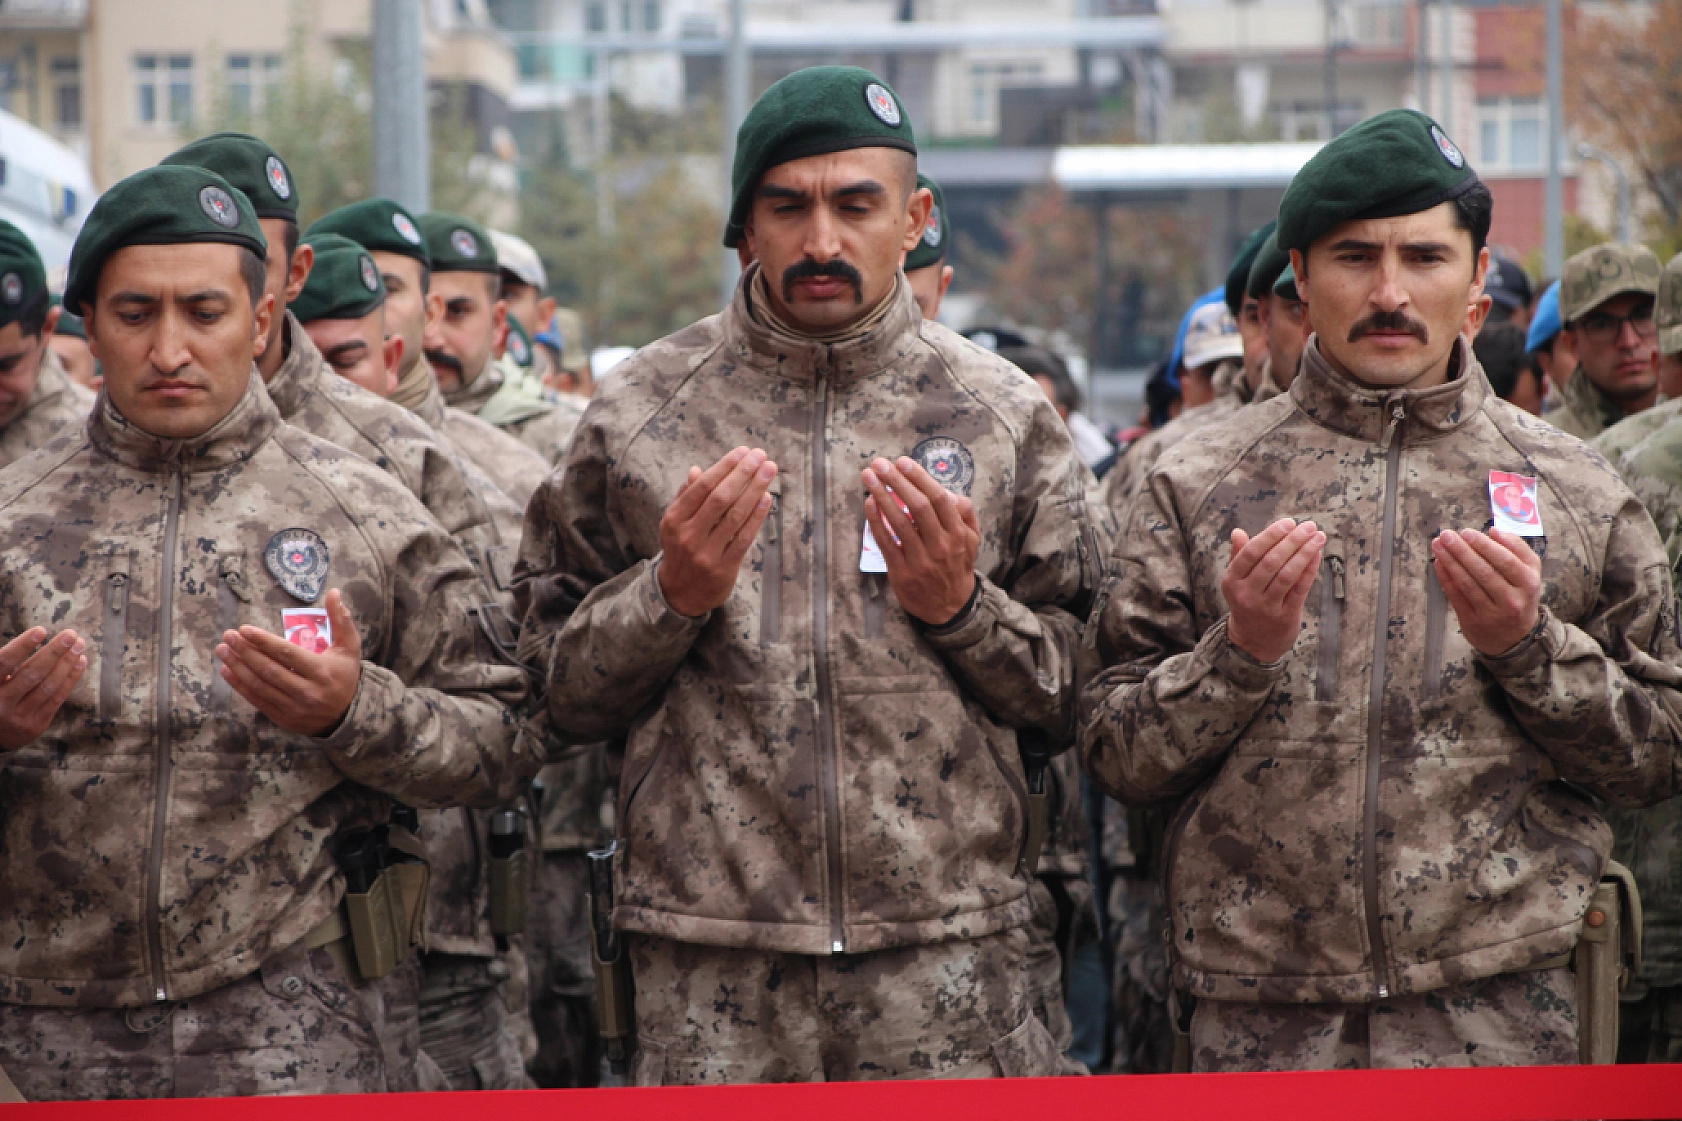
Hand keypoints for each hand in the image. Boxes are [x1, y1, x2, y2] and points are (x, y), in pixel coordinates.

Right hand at [0, 628, 86, 749]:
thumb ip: (4, 662)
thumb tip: (33, 635)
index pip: (4, 663)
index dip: (22, 646)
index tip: (41, 630)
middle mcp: (1, 703)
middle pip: (32, 674)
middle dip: (54, 652)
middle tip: (71, 634)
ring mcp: (19, 716)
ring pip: (48, 686)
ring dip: (67, 663)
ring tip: (79, 644)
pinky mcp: (36, 725)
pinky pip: (57, 698)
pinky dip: (70, 678)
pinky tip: (80, 661)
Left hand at [217, 589, 363, 735]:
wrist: (348, 714)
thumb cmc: (346, 675)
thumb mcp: (349, 647)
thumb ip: (341, 619)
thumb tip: (334, 592)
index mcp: (322, 671)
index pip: (287, 654)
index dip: (264, 641)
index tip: (245, 629)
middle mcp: (307, 691)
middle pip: (269, 669)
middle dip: (245, 651)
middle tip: (229, 636)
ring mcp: (294, 707)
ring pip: (260, 685)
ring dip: (238, 666)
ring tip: (223, 650)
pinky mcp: (283, 718)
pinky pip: (257, 700)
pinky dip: (239, 685)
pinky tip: (227, 671)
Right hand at [657, 447, 779, 617]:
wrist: (679, 593)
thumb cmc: (681, 549)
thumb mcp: (675, 523)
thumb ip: (686, 497)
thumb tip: (697, 470)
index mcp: (674, 519)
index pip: (702, 487)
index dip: (724, 467)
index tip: (743, 451)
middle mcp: (688, 535)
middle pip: (720, 498)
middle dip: (743, 473)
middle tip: (761, 456)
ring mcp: (706, 553)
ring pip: (735, 516)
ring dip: (755, 490)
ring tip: (769, 471)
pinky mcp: (724, 569)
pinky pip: (744, 538)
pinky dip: (757, 516)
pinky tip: (766, 498)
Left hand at [861, 456, 981, 625]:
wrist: (950, 607)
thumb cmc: (956, 566)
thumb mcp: (971, 540)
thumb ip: (964, 513)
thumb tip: (949, 491)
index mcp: (958, 534)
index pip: (939, 499)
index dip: (920, 478)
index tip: (903, 462)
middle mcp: (941, 546)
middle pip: (918, 507)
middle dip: (897, 481)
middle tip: (880, 463)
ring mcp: (921, 560)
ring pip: (899, 522)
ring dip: (881, 496)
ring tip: (868, 477)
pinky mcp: (902, 572)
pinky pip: (886, 542)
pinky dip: (876, 521)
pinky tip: (869, 503)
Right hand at [1222, 518, 1324, 663]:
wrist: (1252, 643)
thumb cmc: (1247, 602)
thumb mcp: (1237, 581)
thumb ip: (1238, 556)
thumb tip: (1237, 532)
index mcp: (1231, 581)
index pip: (1251, 552)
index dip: (1271, 535)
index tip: (1289, 522)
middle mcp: (1245, 594)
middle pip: (1271, 561)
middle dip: (1292, 540)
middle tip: (1309, 525)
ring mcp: (1265, 607)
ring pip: (1287, 575)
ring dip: (1305, 553)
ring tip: (1318, 537)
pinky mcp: (1284, 617)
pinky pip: (1299, 589)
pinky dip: (1309, 570)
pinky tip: (1317, 555)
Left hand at [1430, 527, 1541, 656]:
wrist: (1516, 638)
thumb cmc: (1520, 594)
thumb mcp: (1530, 572)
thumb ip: (1517, 548)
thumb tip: (1494, 531)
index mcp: (1529, 584)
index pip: (1505, 561)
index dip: (1484, 545)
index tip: (1467, 532)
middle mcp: (1511, 600)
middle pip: (1484, 571)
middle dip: (1462, 551)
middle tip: (1446, 534)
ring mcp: (1492, 613)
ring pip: (1467, 583)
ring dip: (1450, 561)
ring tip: (1438, 544)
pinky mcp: (1473, 621)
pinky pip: (1456, 596)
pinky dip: (1445, 577)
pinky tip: (1438, 562)